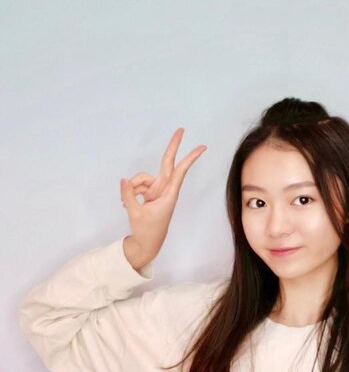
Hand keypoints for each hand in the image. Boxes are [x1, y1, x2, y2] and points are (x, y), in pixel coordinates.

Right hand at [120, 127, 206, 264]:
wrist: (146, 243)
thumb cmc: (147, 230)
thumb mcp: (135, 213)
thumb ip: (128, 195)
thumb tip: (124, 180)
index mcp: (168, 194)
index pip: (179, 171)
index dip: (189, 158)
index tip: (202, 147)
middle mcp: (164, 189)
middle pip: (167, 163)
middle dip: (173, 146)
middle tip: (181, 128)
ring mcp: (156, 190)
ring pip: (142, 177)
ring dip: (132, 187)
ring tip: (126, 203)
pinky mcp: (149, 193)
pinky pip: (136, 185)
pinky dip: (129, 192)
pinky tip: (125, 203)